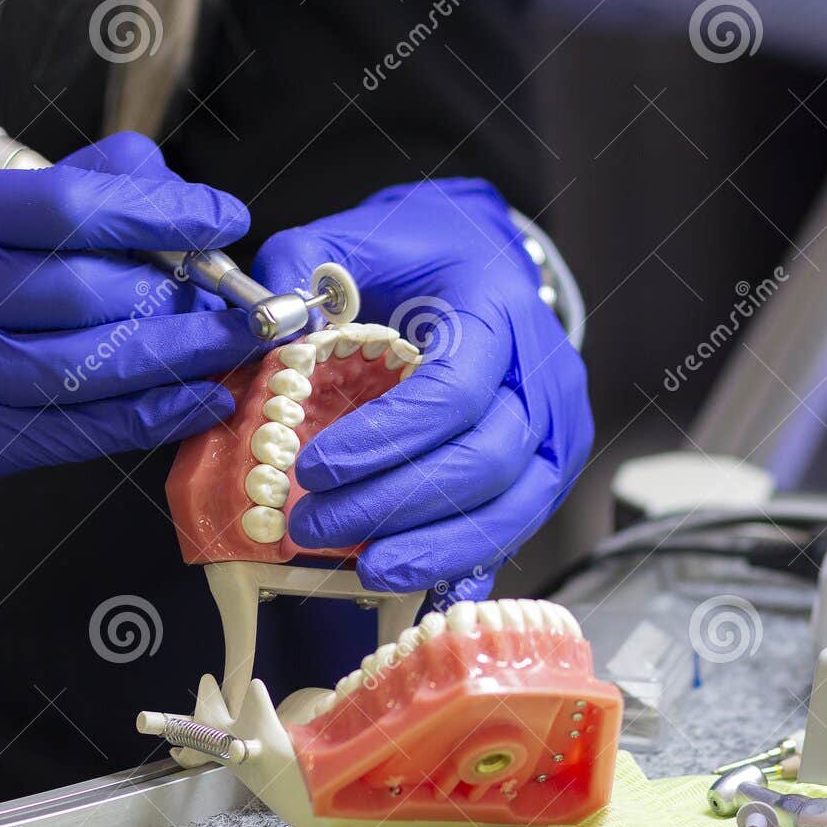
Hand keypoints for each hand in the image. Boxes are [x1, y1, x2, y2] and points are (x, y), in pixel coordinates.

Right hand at [0, 132, 261, 561]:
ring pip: (89, 366)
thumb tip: (165, 181)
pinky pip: (81, 429)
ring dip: (179, 357)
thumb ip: (65, 192)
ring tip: (233, 344)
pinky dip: (152, 416)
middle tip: (230, 295)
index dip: (160, 212)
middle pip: (84, 289)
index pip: (65, 206)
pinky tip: (200, 400)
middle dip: (177, 293)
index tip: (224, 218)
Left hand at [251, 178, 591, 602]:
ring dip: (432, 548)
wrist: (484, 262)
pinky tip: (419, 589)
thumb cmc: (424, 254)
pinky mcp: (551, 470)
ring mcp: (560, 430)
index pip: (454, 393)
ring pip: (512, 509)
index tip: (313, 469)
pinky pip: (515, 529)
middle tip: (312, 525)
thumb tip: (266, 323)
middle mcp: (546, 376)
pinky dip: (466, 563)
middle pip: (484, 462)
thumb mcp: (363, 236)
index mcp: (499, 311)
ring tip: (360, 568)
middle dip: (393, 505)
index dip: (384, 441)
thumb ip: (309, 265)